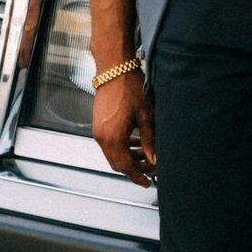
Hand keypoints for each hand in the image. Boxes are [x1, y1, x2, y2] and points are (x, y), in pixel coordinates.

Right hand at [92, 69, 156, 186]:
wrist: (114, 69)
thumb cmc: (129, 87)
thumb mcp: (146, 116)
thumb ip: (149, 140)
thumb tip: (154, 158)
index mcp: (113, 137)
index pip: (125, 167)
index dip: (137, 176)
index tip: (146, 181)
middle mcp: (102, 137)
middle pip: (117, 164)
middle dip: (134, 168)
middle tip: (150, 167)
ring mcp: (98, 131)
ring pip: (112, 155)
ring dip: (128, 157)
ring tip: (145, 153)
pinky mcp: (98, 124)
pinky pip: (109, 144)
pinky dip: (121, 147)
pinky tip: (135, 140)